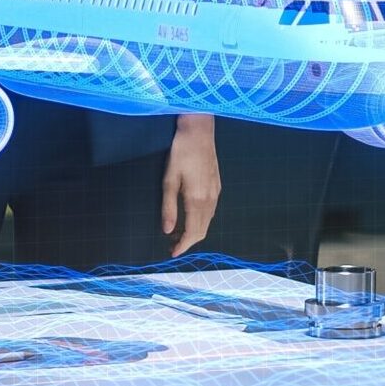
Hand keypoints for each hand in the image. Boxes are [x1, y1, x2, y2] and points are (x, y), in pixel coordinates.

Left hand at [161, 114, 219, 256]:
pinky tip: (190, 216)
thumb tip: (167, 230)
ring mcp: (216, 192)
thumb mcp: (169, 180)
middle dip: (188, 241)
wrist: (199, 132)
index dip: (183, 246)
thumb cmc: (181, 153)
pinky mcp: (217, 185)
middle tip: (172, 245)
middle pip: (203, 230)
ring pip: (208, 221)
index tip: (172, 253)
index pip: (193, 232)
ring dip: (195, 231)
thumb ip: (169, 207)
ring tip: (178, 233)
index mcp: (197, 199)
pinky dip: (201, 220)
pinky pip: (211, 211)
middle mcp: (210, 199)